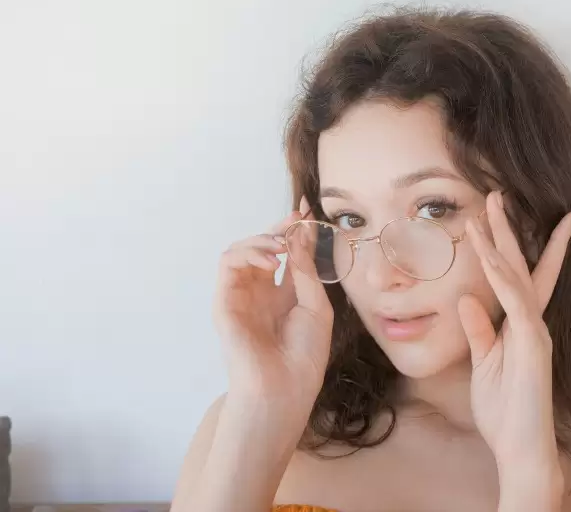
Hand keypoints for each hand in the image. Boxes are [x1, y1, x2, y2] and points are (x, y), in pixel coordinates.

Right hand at [213, 196, 333, 420]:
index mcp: (284, 296)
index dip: (296, 233)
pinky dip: (248, 252)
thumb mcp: (316, 305)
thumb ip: (305, 270)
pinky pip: (228, 264)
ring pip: (240, 251)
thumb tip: (298, 235)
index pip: (287, 255)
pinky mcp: (224, 300)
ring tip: (281, 245)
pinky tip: (270, 259)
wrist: (284, 388)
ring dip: (262, 239)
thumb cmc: (304, 354)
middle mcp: (260, 292)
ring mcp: (240, 295)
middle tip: (296, 218)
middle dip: (279, 229)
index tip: (309, 213)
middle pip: (263, 248)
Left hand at [458, 190, 570, 505]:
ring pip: (517, 275)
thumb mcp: (484, 362)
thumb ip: (478, 330)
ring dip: (503, 240)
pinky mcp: (534, 344)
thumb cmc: (503, 409)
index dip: (518, 246)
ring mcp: (535, 330)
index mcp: (521, 325)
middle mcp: (532, 321)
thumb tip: (464, 299)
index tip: (508, 217)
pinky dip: (501, 276)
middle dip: (510, 229)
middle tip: (498, 194)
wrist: (520, 447)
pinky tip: (489, 254)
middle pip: (520, 265)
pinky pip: (515, 302)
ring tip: (490, 208)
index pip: (522, 276)